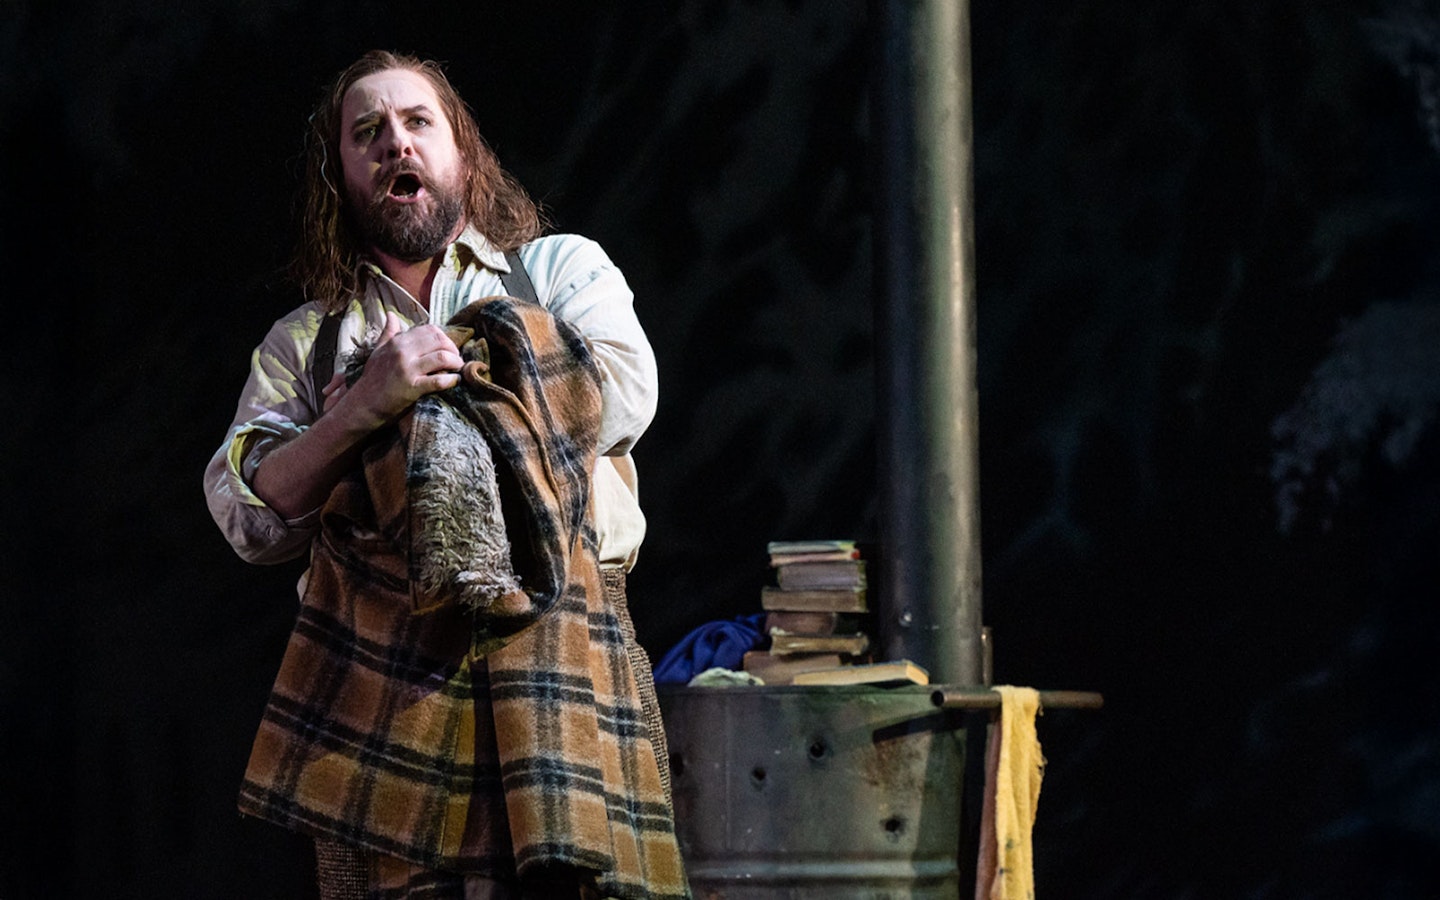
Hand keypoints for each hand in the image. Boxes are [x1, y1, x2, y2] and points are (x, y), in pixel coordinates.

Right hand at [335, 312, 461, 426]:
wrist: (362, 404)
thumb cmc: (372, 378)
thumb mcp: (378, 351)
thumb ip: (388, 333)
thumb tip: (391, 314)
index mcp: (397, 342)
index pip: (430, 330)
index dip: (444, 338)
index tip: (448, 348)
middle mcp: (402, 352)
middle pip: (439, 340)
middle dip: (453, 349)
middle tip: (457, 359)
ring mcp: (407, 369)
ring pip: (442, 357)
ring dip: (456, 363)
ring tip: (457, 369)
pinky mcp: (411, 388)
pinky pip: (438, 381)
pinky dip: (451, 380)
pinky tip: (454, 381)